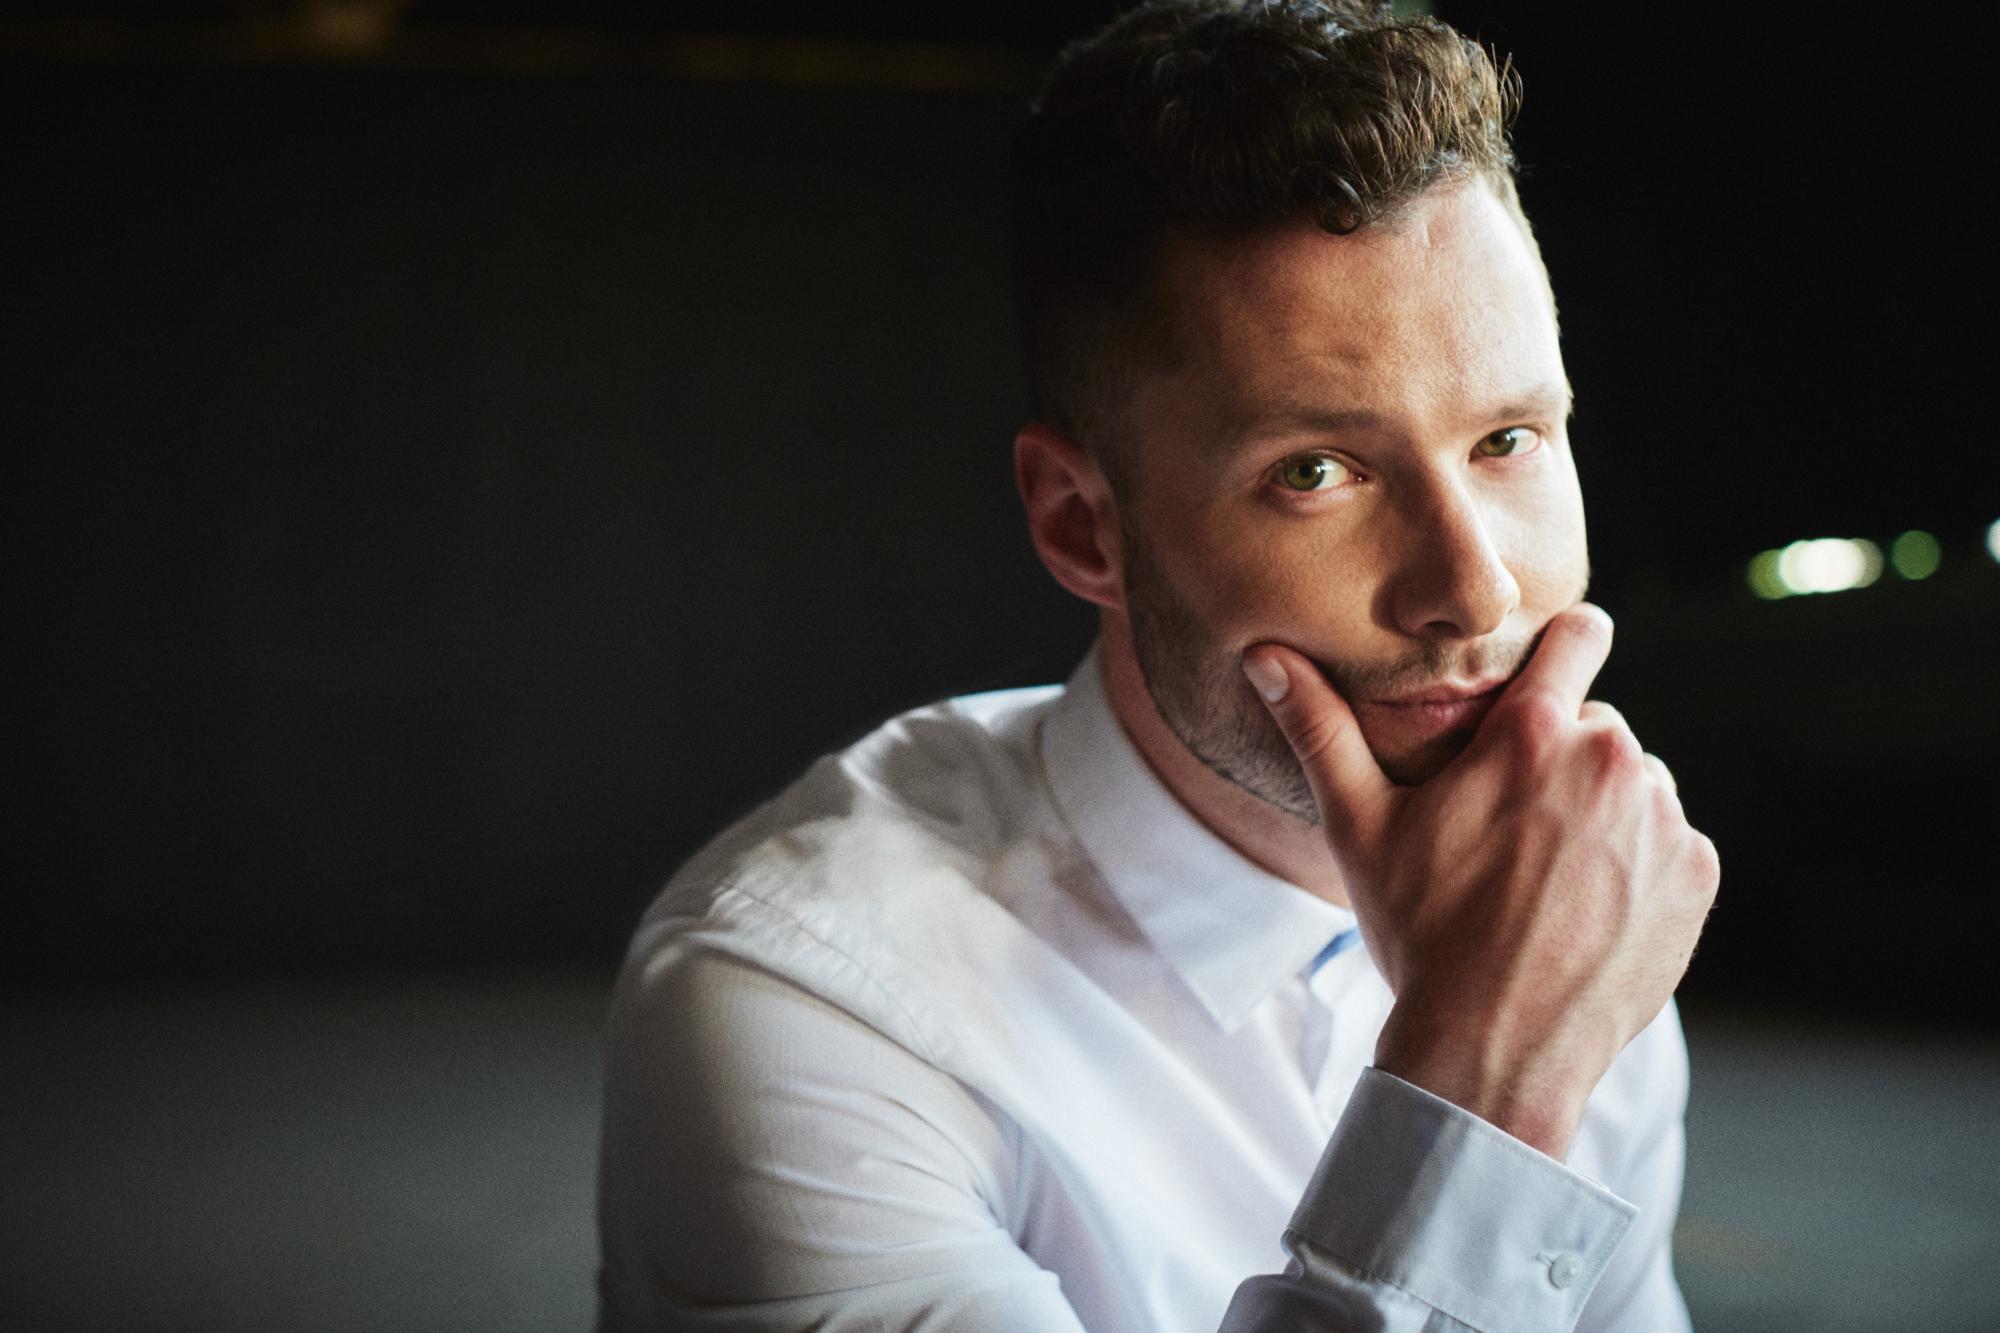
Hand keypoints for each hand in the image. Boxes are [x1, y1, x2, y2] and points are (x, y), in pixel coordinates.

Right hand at [1241, 604, 1717, 1157]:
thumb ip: (1318, 729)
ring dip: (1603, 812)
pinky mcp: (1695, 876)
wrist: (1494, 1051)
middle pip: (1596, 727)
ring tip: (1545, 876)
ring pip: (1637, 784)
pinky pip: (1670, 843)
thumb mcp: (1359, 828)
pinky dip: (1638, 866)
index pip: (1581, 635)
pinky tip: (1585, 910)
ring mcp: (1663, 821)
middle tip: (1509, 826)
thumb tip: (1263, 654)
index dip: (1566, 645)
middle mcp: (1612, 762)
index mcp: (1533, 734)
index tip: (1552, 668)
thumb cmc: (1420, 934)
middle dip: (1560, 760)